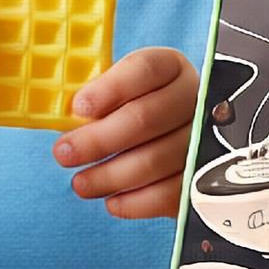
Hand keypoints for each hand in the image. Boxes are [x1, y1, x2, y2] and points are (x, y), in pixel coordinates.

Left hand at [52, 47, 198, 219]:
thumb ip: (96, 98)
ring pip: (156, 159)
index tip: (78, 108)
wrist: (173, 142)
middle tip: (63, 154)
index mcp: (170, 67)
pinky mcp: (207, 179)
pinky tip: (112, 201)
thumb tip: (62, 116)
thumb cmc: (132, 111)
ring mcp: (206, 138)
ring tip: (80, 184)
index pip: (145, 68)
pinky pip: (171, 194)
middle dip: (98, 140)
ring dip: (110, 175)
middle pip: (146, 117)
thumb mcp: (117, 93)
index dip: (110, 88)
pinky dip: (137, 202)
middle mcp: (195, 98)